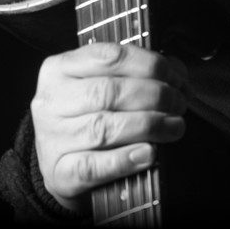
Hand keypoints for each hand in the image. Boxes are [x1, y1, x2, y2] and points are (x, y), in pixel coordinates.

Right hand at [31, 42, 189, 212]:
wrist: (61, 165)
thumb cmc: (89, 115)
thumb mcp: (103, 83)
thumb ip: (137, 72)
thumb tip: (177, 72)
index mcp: (60, 68)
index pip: (109, 56)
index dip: (150, 65)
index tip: (175, 77)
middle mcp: (50, 101)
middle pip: (108, 92)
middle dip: (155, 96)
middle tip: (179, 103)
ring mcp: (52, 138)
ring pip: (103, 128)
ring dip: (149, 125)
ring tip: (174, 126)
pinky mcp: (59, 173)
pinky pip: (94, 167)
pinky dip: (126, 159)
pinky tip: (149, 153)